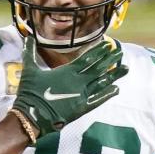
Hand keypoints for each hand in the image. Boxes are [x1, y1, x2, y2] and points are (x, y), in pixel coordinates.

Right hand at [12, 36, 126, 136]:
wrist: (32, 115)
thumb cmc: (29, 92)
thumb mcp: (29, 70)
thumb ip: (30, 52)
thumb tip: (28, 37)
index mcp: (67, 71)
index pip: (87, 58)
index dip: (99, 51)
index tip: (109, 44)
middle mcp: (78, 81)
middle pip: (98, 68)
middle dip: (110, 59)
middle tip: (120, 51)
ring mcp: (82, 95)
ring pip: (102, 82)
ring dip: (114, 75)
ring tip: (126, 68)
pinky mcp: (81, 108)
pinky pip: (98, 100)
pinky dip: (108, 94)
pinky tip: (116, 89)